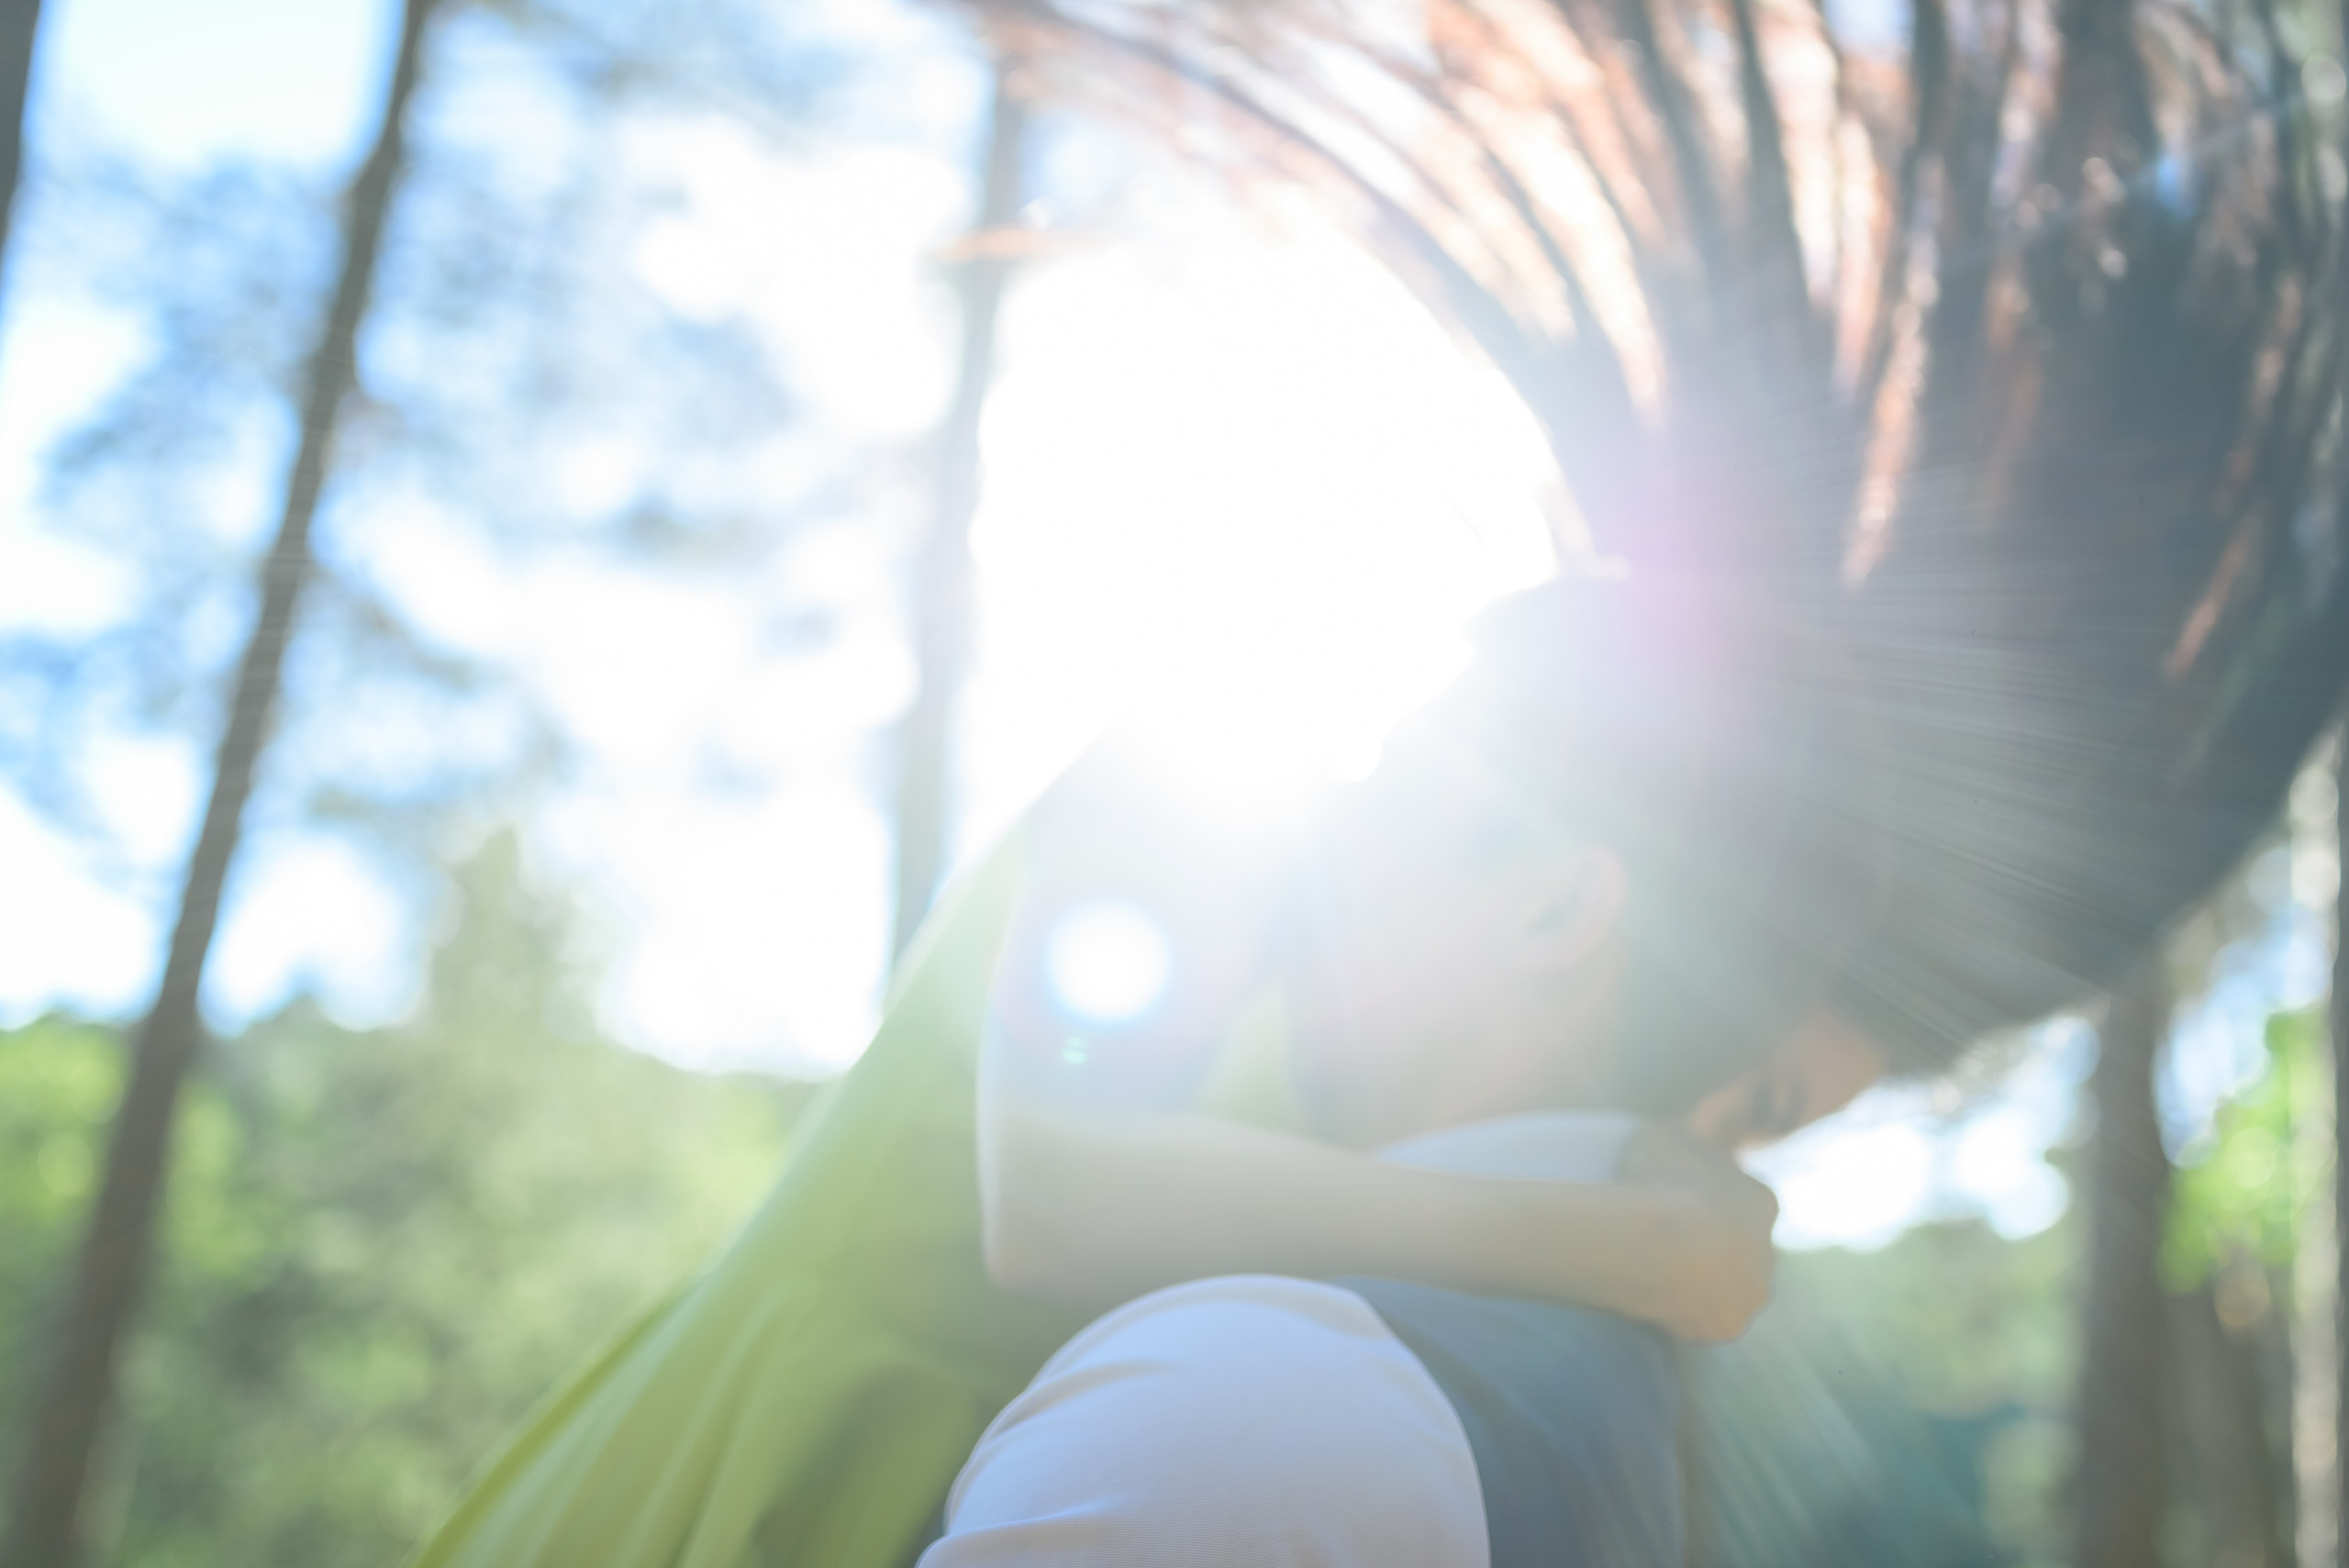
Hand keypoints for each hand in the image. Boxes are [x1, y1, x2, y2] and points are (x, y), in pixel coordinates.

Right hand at [1615, 1122, 1779, 1341]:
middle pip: (1747, 1251)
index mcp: (1763, 1202)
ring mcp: (1751, 1293)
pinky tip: (1659, 1298)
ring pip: (1733, 1289)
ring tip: (1664, 1273)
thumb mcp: (1671, 1134)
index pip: (1749, 1205)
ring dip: (1709, 1284)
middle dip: (1721, 1249)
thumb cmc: (1657, 1183)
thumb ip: (1690, 1133)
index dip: (1715, 1206)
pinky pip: (1707, 1319)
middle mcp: (1769, 1251)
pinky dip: (1689, 1313)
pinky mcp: (1728, 1327)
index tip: (1683, 1207)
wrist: (1649, 1244)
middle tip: (1674, 1243)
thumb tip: (1694, 1125)